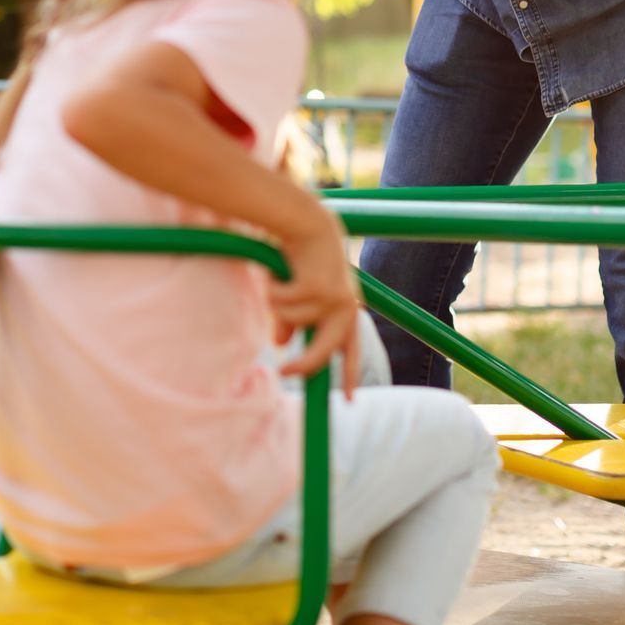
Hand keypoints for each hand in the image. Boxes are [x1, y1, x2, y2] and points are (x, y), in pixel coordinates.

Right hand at [266, 215, 362, 397]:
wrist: (308, 222)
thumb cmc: (303, 257)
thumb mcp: (301, 293)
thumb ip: (293, 320)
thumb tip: (279, 343)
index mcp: (347, 311)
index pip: (352, 350)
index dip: (351, 375)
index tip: (350, 401)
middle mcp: (345, 308)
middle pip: (323, 353)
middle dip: (303, 366)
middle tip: (283, 371)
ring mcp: (332, 299)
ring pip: (293, 322)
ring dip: (277, 304)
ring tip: (279, 281)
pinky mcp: (317, 289)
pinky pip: (282, 305)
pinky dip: (272, 290)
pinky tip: (277, 273)